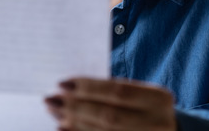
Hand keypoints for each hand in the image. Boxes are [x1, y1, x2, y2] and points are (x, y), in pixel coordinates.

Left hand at [45, 77, 175, 130]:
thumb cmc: (148, 108)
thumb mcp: (141, 95)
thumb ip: (114, 92)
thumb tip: (72, 88)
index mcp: (158, 98)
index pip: (118, 91)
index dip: (88, 87)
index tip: (62, 83)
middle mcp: (156, 121)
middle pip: (108, 115)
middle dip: (76, 106)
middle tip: (51, 99)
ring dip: (74, 122)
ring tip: (54, 111)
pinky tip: (64, 128)